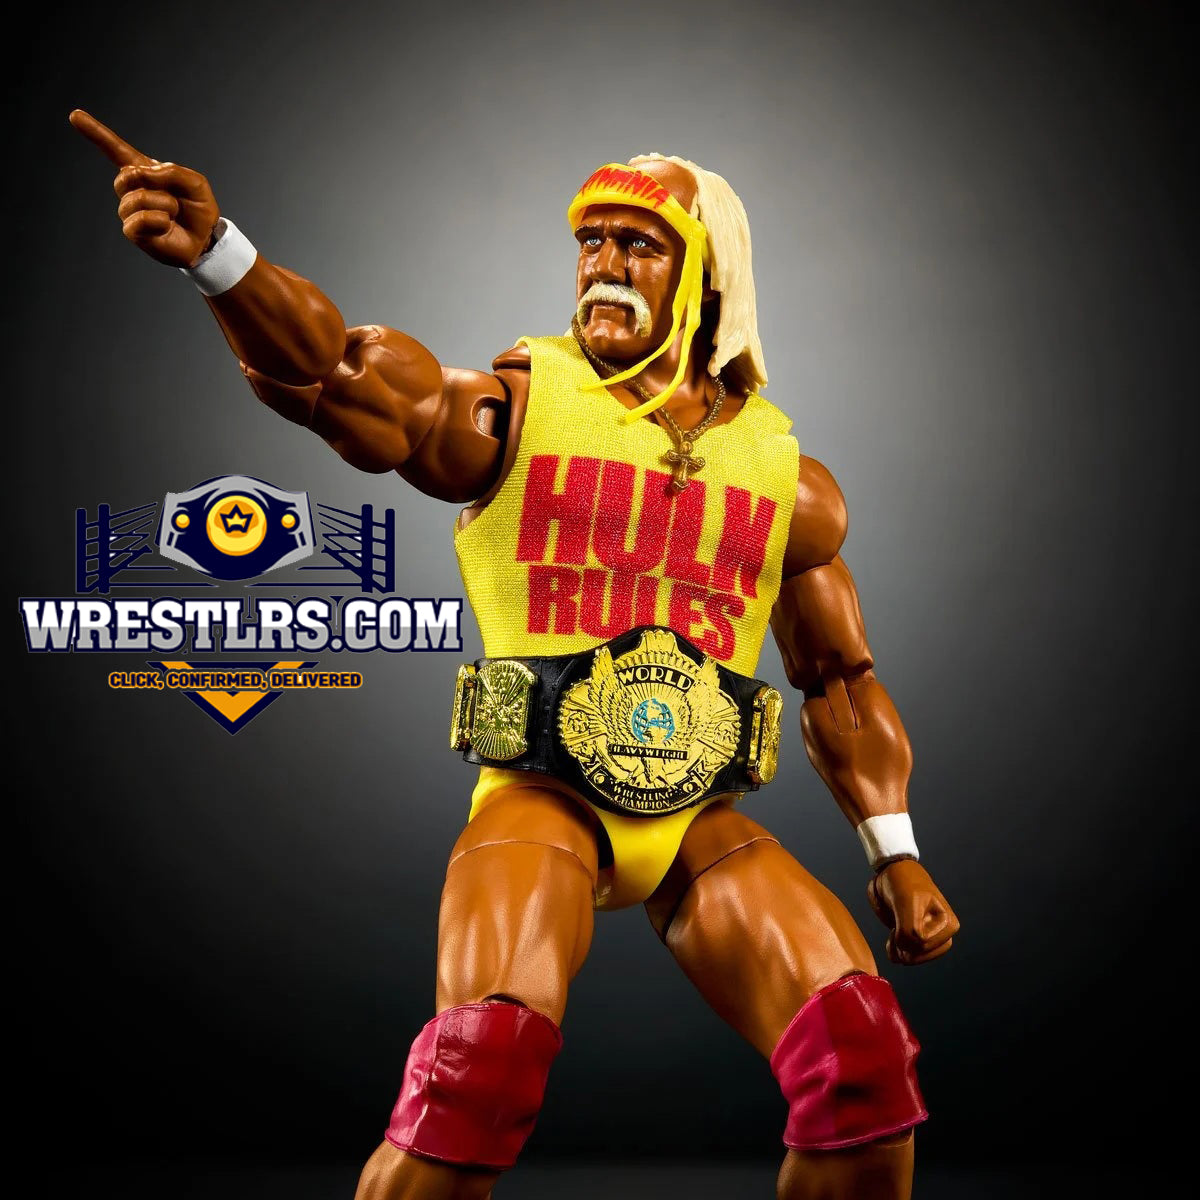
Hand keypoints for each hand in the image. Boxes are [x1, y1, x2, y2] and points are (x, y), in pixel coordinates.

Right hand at [70, 109, 219, 268]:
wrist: (206, 240)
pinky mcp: (133, 232)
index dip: (96, 133)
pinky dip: (160, 221)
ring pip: (138, 199)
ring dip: (165, 205)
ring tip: (174, 214)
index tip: (75, 115)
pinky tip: (167, 226)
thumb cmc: (198, 209)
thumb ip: (171, 171)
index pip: (116, 150)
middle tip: (175, 199)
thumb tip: (140, 175)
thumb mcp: (194, 182)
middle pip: (127, 175)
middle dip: (157, 185)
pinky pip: (140, 220)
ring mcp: (129, 211)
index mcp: (144, 172)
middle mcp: (131, 190)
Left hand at [867, 858, 958, 965]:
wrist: (893, 872)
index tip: (897, 923)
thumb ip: (910, 928)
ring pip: (915, 958)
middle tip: (892, 933)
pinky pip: (909, 956)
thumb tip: (906, 951)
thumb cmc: (903, 882)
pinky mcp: (916, 939)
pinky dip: (897, 953)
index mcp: (948, 923)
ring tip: (891, 938)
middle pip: (920, 953)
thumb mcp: (906, 901)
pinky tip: (891, 943)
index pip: (924, 943)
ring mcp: (929, 937)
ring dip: (899, 952)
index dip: (907, 937)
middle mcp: (942, 933)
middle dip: (904, 948)